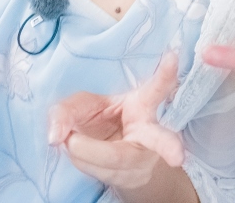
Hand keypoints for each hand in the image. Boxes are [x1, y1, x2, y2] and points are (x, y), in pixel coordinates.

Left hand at [48, 52, 184, 191]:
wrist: (109, 159)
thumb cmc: (100, 124)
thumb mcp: (83, 108)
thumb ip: (66, 112)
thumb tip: (56, 136)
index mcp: (142, 105)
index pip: (157, 88)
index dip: (165, 73)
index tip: (172, 55)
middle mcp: (149, 133)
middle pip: (160, 140)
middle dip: (169, 146)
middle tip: (178, 157)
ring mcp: (141, 160)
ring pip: (117, 159)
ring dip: (88, 151)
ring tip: (71, 140)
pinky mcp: (130, 178)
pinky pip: (102, 171)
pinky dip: (83, 161)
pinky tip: (78, 152)